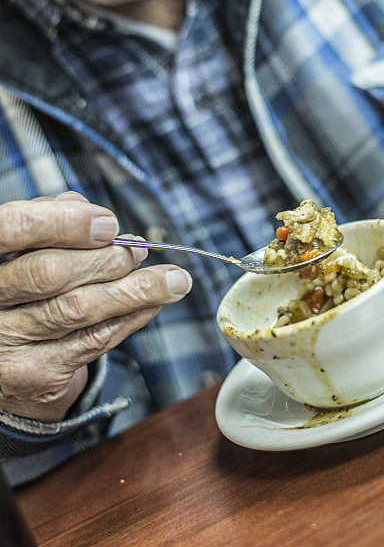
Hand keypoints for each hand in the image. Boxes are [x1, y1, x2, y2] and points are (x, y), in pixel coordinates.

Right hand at [0, 192, 191, 421]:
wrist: (8, 360)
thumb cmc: (23, 287)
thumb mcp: (25, 249)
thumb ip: (48, 223)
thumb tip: (82, 204)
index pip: (11, 229)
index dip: (62, 223)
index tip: (109, 224)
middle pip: (50, 272)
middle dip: (106, 257)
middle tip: (141, 250)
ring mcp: (5, 342)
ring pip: (78, 309)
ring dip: (135, 289)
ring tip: (172, 279)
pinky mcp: (33, 373)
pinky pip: (93, 340)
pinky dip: (131, 317)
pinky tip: (154, 303)